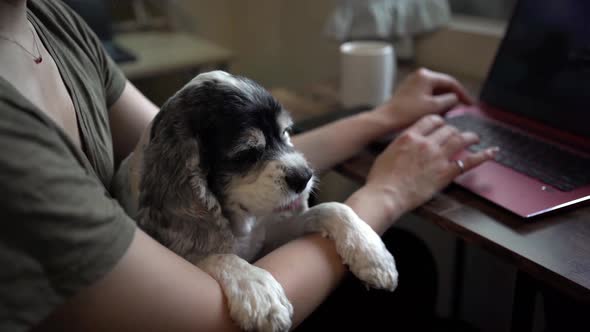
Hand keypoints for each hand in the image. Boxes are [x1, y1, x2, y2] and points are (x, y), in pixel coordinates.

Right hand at [364, 114, 497, 218]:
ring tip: (475, 138)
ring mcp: (438, 157)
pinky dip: (483, 156)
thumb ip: (401, 145)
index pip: (431, 120)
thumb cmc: (381, 178)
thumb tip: (406, 144)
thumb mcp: (387, 152)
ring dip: (470, 136)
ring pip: (460, 139)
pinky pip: (469, 162)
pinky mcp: (445, 173)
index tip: (443, 124)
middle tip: (458, 133)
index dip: (440, 121)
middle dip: (454, 129)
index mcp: (410, 136)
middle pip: (447, 128)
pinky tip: (492, 152)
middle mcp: (426, 143)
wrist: (386, 194)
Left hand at [370, 68, 473, 130]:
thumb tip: (455, 98)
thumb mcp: (434, 107)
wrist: (386, 119)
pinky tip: (436, 112)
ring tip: (449, 112)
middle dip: (452, 97)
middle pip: (442, 85)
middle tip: (461, 109)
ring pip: (435, 91)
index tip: (470, 104)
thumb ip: (449, 100)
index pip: (450, 82)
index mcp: (426, 76)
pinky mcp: (409, 92)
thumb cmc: (407, 113)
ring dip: (443, 101)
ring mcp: (413, 83)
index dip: (462, 93)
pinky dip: (433, 102)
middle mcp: (419, 76)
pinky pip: (426, 94)